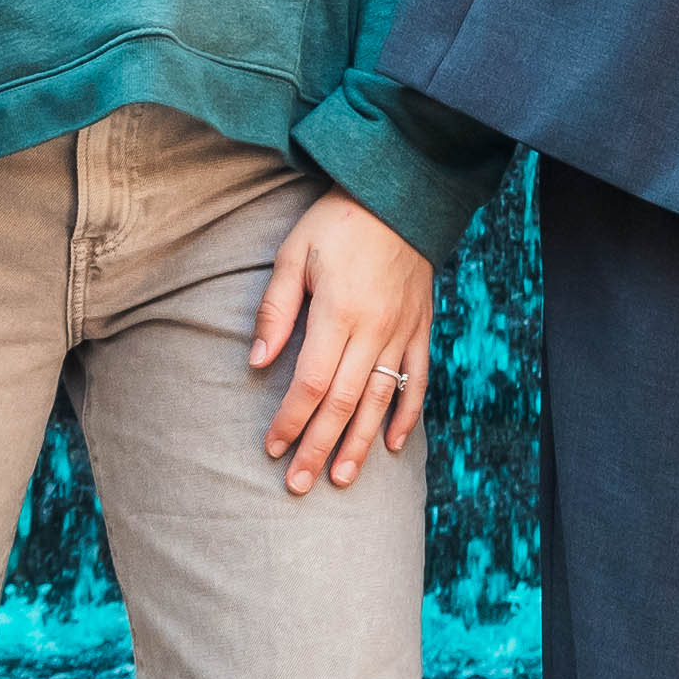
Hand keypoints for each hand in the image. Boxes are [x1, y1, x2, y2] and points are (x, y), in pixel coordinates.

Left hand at [249, 192, 436, 497]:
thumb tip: (257, 363)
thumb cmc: (338, 221)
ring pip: (381, 402)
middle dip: (318, 447)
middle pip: (344, 403)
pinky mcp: (420, 329)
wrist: (400, 193)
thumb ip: (276, 310)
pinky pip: (417, 382)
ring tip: (341, 479)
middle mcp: (374, 330)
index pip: (311, 383)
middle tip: (299, 484)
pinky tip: (394, 446)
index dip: (291, 421)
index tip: (273, 449)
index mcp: (339, 312)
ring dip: (360, 445)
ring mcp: (402, 333)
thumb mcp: (295, 254)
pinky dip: (407, 417)